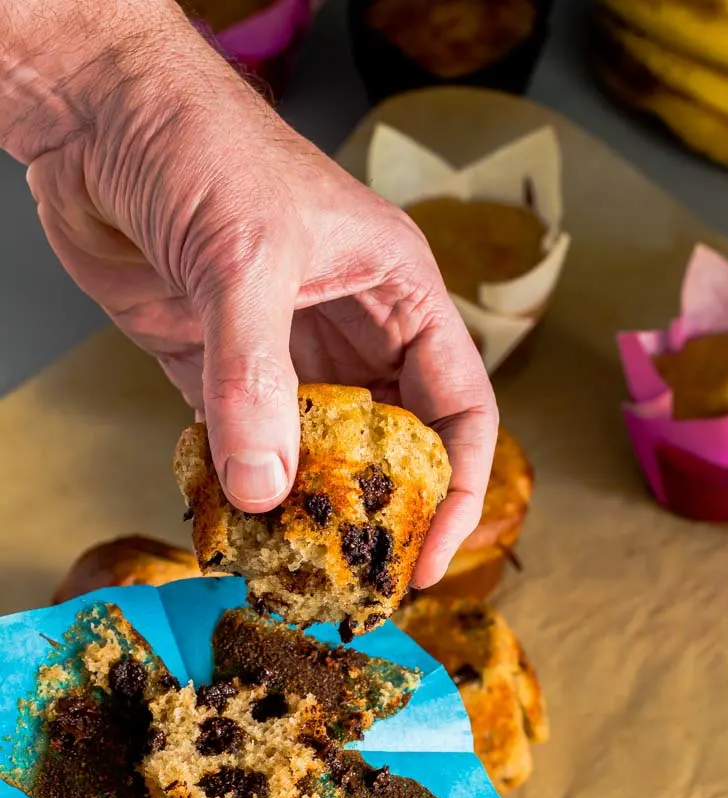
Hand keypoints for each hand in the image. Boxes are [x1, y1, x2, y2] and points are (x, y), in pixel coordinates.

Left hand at [13, 1, 496, 587]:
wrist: (96, 115)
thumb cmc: (198, 142)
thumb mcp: (247, 256)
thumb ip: (256, 376)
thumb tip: (265, 488)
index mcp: (398, 292)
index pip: (459, 407)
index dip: (459, 488)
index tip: (434, 554)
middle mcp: (350, 328)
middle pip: (391, 443)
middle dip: (381, 511)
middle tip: (359, 579)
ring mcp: (281, 350)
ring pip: (314, 450)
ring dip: (305, 507)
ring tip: (292, 564)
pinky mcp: (214, 363)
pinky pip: (239, 440)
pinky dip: (237, 482)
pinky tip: (230, 519)